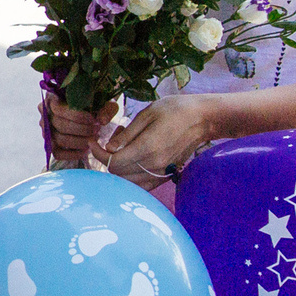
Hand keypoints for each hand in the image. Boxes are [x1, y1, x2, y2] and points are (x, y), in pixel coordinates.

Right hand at [42, 95, 104, 168]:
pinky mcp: (50, 145)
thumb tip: (102, 121)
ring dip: (79, 142)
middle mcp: (45, 115)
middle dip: (82, 130)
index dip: (78, 116)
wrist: (88, 112)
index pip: (60, 109)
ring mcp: (46, 131)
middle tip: (96, 131)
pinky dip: (73, 154)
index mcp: (52, 99)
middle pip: (61, 125)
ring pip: (60, 140)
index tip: (94, 120)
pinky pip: (58, 153)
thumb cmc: (92, 104)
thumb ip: (104, 109)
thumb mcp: (101, 101)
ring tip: (93, 140)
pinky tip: (86, 150)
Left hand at [93, 94, 222, 186]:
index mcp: (148, 148)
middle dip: (107, 158)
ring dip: (118, 168)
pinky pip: (143, 185)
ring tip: (123, 147)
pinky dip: (131, 177)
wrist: (203, 119)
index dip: (98, 153)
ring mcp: (162, 172)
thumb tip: (109, 148)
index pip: (113, 161)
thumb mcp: (148, 114)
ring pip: (129, 182)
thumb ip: (127, 134)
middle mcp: (154, 165)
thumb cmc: (175, 110)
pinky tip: (132, 159)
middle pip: (118, 173)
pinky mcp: (167, 175)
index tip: (92, 141)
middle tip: (110, 139)